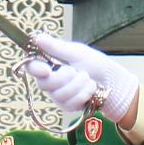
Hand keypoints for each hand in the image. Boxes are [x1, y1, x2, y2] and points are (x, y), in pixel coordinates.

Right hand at [25, 33, 140, 121]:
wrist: (113, 82)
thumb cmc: (95, 64)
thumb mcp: (77, 52)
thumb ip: (56, 47)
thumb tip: (37, 38)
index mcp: (50, 65)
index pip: (31, 67)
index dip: (35, 69)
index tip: (46, 69)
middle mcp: (50, 81)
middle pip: (44, 84)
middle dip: (64, 77)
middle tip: (76, 71)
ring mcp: (58, 96)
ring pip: (59, 94)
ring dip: (78, 85)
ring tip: (87, 79)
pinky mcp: (67, 107)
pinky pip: (70, 103)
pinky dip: (84, 94)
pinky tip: (90, 89)